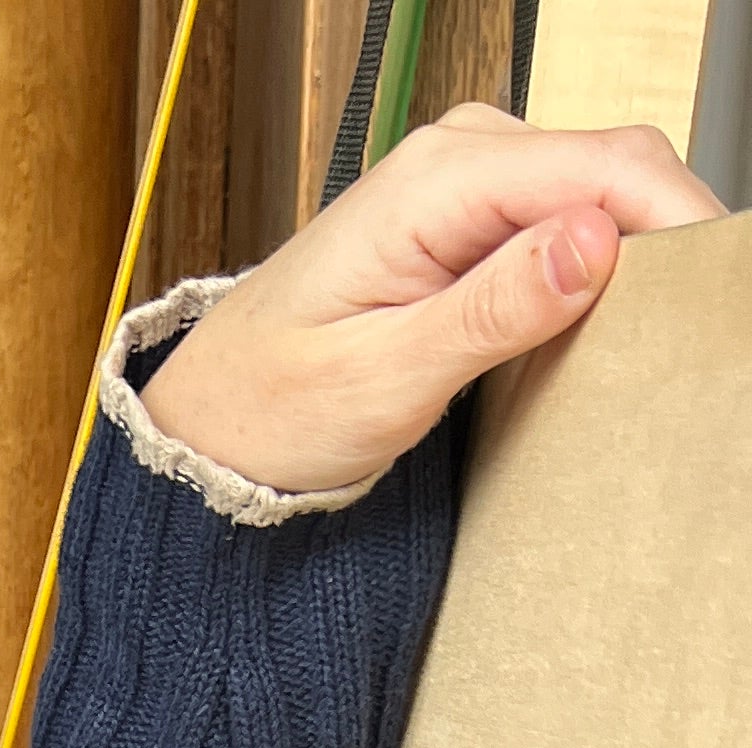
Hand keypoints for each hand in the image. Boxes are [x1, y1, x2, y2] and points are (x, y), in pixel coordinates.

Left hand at [141, 107, 723, 492]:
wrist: (212, 424)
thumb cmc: (273, 409)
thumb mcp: (381, 380)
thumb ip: (489, 311)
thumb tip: (592, 243)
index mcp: (439, 179)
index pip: (606, 165)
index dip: (677, 221)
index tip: (710, 299)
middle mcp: (461, 156)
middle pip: (618, 168)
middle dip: (666, 242)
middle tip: (686, 339)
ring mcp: (471, 182)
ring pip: (603, 194)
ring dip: (637, 259)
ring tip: (649, 342)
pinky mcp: (475, 220)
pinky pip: (570, 222)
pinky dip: (600, 269)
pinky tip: (601, 328)